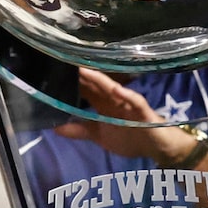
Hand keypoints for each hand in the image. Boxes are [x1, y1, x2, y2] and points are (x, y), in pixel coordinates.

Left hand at [52, 68, 199, 164]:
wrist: (156, 147)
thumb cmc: (129, 138)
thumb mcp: (98, 136)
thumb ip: (78, 130)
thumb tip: (54, 127)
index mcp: (102, 103)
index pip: (83, 89)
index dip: (69, 81)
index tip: (51, 70)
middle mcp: (113, 99)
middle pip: (94, 84)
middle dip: (80, 74)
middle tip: (62, 60)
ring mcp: (128, 103)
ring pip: (112, 89)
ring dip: (99, 79)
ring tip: (83, 70)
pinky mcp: (142, 110)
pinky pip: (135, 101)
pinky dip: (127, 96)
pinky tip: (117, 90)